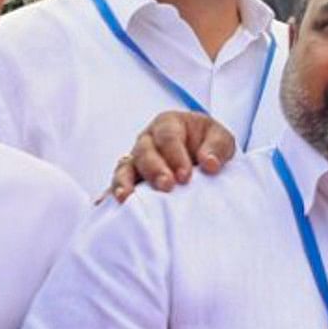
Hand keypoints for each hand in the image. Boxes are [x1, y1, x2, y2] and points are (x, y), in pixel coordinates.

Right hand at [107, 111, 234, 200]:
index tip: (186, 176)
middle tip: (167, 186)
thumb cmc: (209, 143)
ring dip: (125, 182)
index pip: (168, 137)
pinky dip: (110, 193)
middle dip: (154, 169)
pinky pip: (117, 185)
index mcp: (168, 124)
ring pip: (125, 167)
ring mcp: (136, 160)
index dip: (175, 155)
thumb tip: (210, 164)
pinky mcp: (131, 179)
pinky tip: (106, 204)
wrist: (201, 154)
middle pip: (144, 151)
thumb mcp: (221, 138)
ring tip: (127, 198)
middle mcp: (148, 140)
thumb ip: (218, 146)